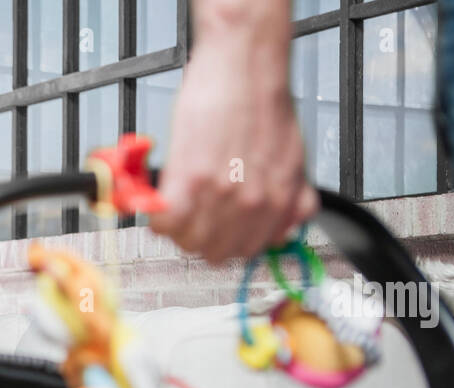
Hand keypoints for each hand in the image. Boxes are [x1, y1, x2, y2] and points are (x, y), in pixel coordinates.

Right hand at [146, 2, 317, 262]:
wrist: (244, 67)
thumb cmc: (264, 101)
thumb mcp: (295, 157)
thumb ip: (291, 197)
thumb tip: (286, 226)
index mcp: (280, 201)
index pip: (248, 251)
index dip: (227, 243)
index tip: (216, 232)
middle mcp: (252, 204)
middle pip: (215, 253)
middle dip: (200, 238)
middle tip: (192, 218)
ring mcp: (220, 195)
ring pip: (188, 242)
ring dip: (177, 229)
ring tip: (176, 208)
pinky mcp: (189, 180)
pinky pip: (165, 224)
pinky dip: (158, 218)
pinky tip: (162, 201)